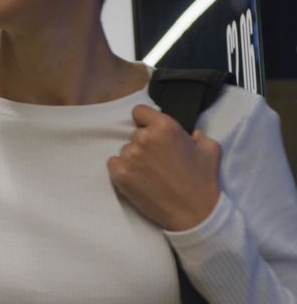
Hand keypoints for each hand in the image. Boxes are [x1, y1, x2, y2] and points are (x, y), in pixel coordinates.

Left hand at [107, 105, 221, 231]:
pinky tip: (138, 179)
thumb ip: (197, 134)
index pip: (139, 112)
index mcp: (164, 127)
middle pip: (135, 134)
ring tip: (152, 174)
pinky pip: (114, 163)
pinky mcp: (120, 174)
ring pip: (126, 150)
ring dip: (135, 158)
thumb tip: (190, 133)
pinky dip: (122, 170)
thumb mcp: (210, 149)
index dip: (146, 121)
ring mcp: (130, 156)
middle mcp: (144, 138)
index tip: (152, 132)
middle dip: (145, 144)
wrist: (194, 214)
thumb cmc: (203, 181)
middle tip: (159, 160)